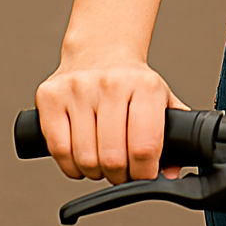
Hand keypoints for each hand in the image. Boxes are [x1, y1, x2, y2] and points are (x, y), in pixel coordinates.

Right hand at [35, 56, 187, 184]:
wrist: (101, 50)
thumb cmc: (132, 81)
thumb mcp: (161, 98)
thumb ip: (174, 133)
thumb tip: (171, 172)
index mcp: (145, 85)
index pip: (144, 147)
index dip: (144, 172)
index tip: (143, 175)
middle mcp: (112, 83)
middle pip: (113, 158)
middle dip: (119, 176)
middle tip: (121, 171)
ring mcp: (78, 88)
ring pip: (85, 158)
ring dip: (95, 172)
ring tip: (102, 163)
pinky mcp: (51, 96)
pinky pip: (59, 150)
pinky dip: (70, 166)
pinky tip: (80, 158)